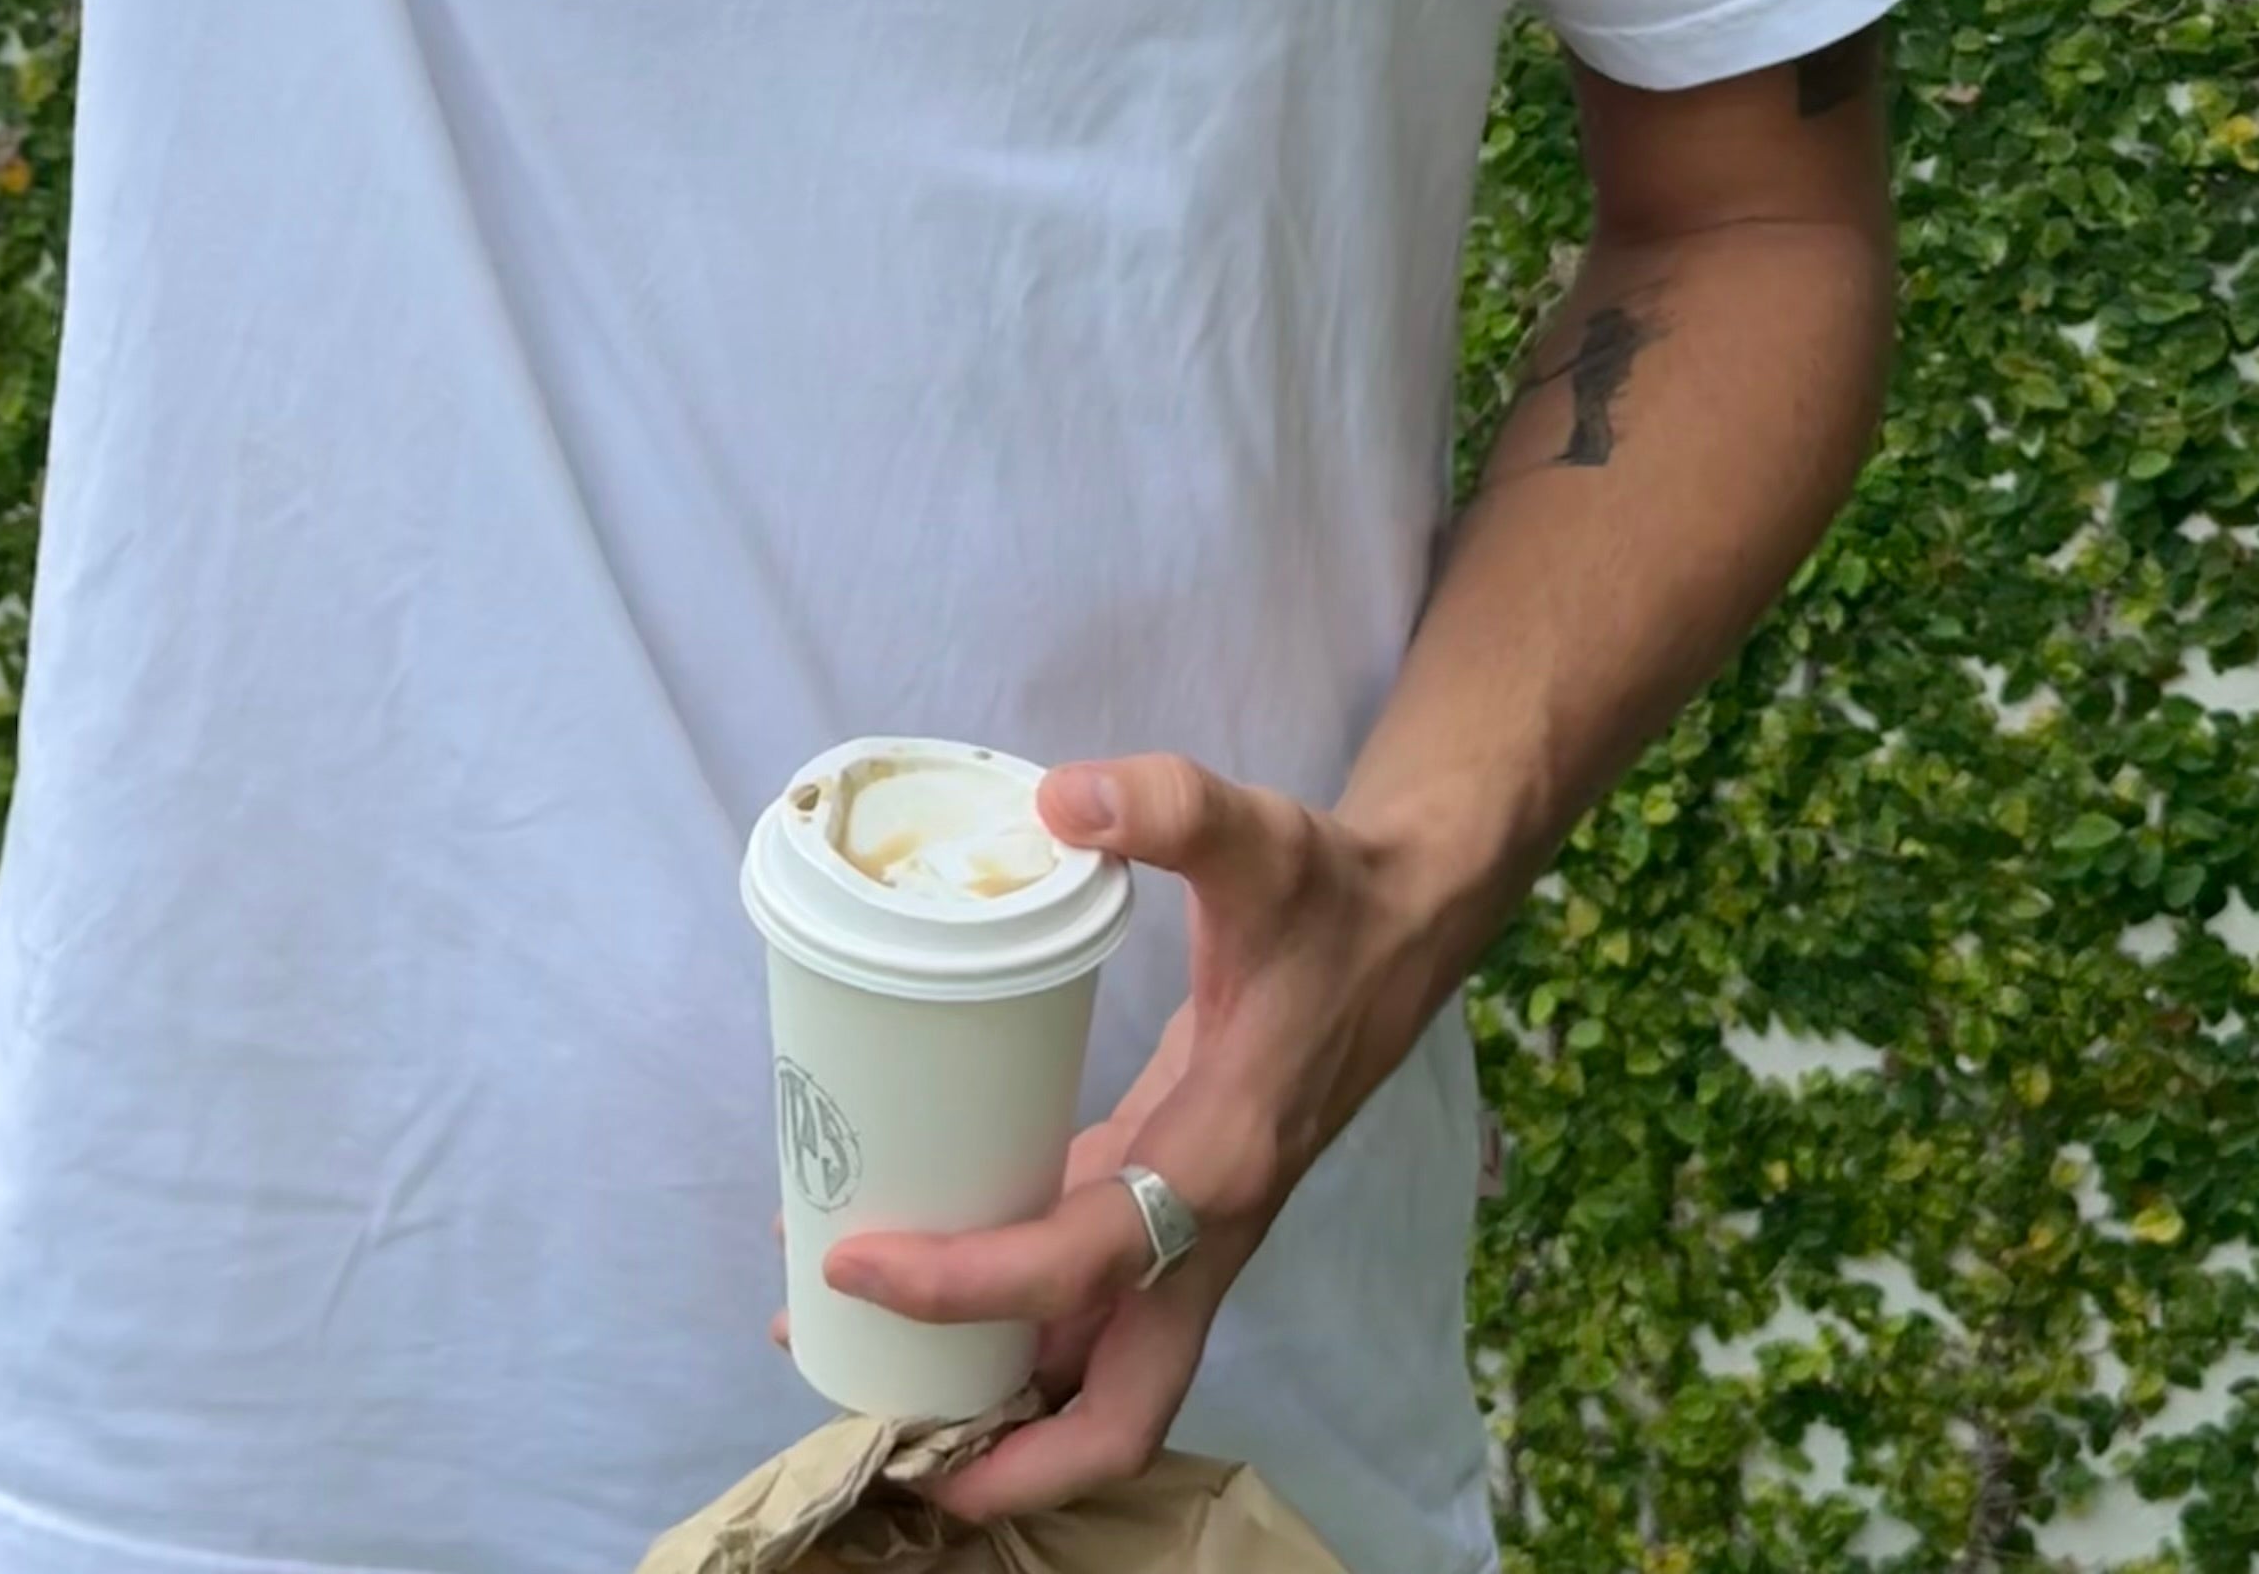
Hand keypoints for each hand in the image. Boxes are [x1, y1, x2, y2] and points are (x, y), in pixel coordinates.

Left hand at [813, 755, 1456, 1524]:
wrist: (1406, 917)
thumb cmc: (1326, 889)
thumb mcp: (1255, 833)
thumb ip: (1166, 804)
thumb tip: (1061, 800)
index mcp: (1220, 1159)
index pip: (1079, 1265)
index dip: (966, 1283)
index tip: (852, 1261)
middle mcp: (1208, 1223)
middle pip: (1121, 1405)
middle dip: (1011, 1459)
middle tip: (878, 1444)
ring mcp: (1195, 1222)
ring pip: (1101, 1361)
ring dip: (1001, 1393)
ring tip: (866, 1377)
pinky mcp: (1174, 1192)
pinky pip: (1089, 1287)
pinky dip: (1017, 1304)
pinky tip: (933, 1263)